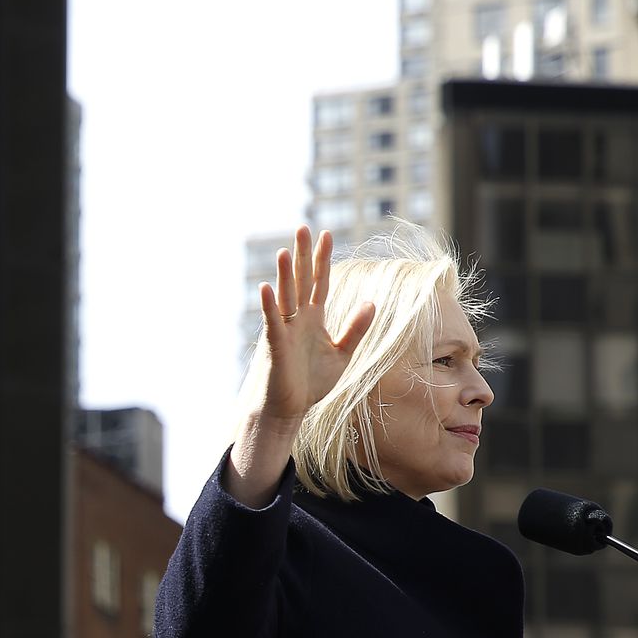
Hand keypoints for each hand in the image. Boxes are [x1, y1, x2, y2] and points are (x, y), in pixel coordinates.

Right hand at [249, 225, 376, 423]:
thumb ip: (356, 329)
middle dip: (302, 255)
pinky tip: (266, 287)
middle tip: (303, 228)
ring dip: (284, 274)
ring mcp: (285, 330)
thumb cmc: (312, 382)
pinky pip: (272, 322)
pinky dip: (268, 305)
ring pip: (285, 297)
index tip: (326, 234)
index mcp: (314, 319)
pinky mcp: (276, 346)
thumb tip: (372, 303)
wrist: (291, 409)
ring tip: (284, 251)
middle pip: (301, 281)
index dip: (323, 258)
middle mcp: (298, 319)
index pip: (320, 282)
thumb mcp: (343, 354)